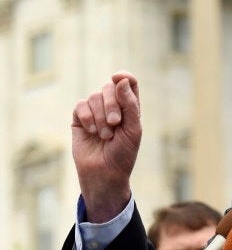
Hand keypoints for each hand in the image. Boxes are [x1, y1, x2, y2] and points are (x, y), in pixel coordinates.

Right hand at [71, 70, 141, 222]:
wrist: (105, 173)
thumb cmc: (123, 153)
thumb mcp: (133, 129)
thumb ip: (129, 104)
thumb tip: (120, 79)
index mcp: (130, 107)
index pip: (128, 83)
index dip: (124, 76)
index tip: (118, 77)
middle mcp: (112, 106)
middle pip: (109, 87)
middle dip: (112, 104)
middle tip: (115, 123)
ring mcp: (95, 112)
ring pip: (94, 96)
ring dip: (100, 116)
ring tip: (105, 135)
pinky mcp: (79, 119)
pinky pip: (81, 106)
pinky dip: (87, 117)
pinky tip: (92, 131)